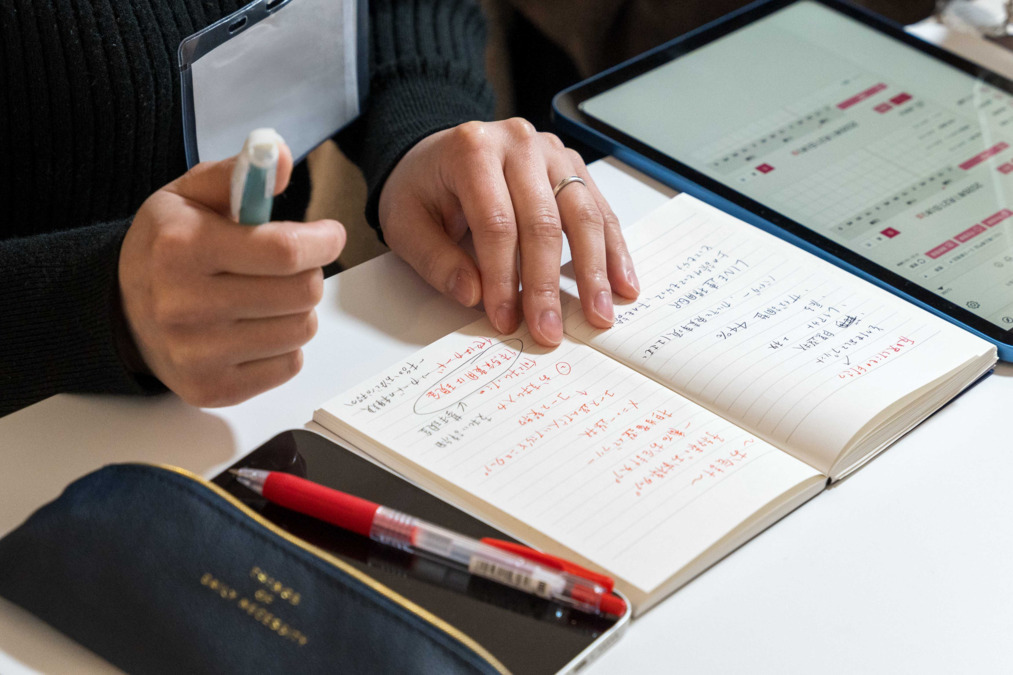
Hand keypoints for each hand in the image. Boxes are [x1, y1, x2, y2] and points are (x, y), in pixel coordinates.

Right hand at [119, 145, 345, 406]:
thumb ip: (240, 172)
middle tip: (288, 268)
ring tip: (267, 297)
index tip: (329, 235)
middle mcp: (184, 305)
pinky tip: (255, 329)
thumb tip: (282, 157)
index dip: (322, 241)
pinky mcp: (211, 389)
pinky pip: (288, 365)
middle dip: (308, 273)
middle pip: (302, 293)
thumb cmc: (169, 247)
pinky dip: (284, 345)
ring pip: (302, 330)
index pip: (284, 251)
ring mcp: (196, 354)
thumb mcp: (191, 195)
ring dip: (298, 310)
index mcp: (182, 248)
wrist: (121, 311)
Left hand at [377, 118, 639, 346]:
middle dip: (546, 284)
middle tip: (550, 331)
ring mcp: (551, 151)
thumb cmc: (422, 189)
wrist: (436, 155)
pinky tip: (622, 284)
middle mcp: (518, 143)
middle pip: (543, 221)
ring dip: (593, 271)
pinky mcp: (572, 166)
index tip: (506, 320)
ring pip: (582, 214)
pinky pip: (599, 210)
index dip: (503, 277)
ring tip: (599, 315)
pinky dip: (613, 250)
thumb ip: (435, 260)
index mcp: (472, 150)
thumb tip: (473, 295)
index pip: (497, 223)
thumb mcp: (405, 224)